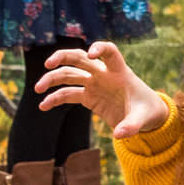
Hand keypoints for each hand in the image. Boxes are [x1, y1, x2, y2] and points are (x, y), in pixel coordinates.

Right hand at [37, 41, 169, 138]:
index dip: (99, 48)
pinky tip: (43, 106)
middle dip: (63, 57)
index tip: (90, 54)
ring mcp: (94, 84)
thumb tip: (119, 135)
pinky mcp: (88, 96)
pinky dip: (55, 98)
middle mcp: (103, 74)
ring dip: (52, 78)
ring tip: (37, 88)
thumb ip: (132, 126)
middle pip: (79, 57)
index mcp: (119, 72)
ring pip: (69, 74)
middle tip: (48, 64)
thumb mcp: (143, 119)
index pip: (109, 52)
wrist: (143, 115)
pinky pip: (68, 93)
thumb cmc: (146, 110)